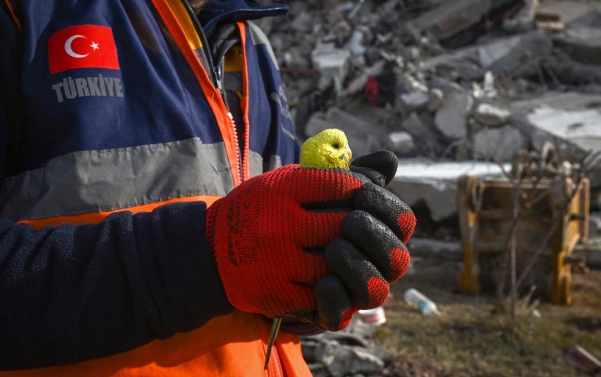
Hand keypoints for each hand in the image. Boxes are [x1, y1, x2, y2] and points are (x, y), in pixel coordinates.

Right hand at [206, 151, 414, 330]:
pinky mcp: (277, 292)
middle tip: (362, 232)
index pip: (345, 187)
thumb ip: (336, 175)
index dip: (363, 194)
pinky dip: (333, 285)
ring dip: (350, 260)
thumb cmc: (260, 211)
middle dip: (362, 229)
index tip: (363, 200)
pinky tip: (331, 276)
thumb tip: (389, 163)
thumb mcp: (288, 182)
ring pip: (340, 264)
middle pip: (348, 226)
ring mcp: (278, 261)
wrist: (211, 252)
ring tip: (348, 254)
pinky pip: (322, 292)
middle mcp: (280, 224)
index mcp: (283, 190)